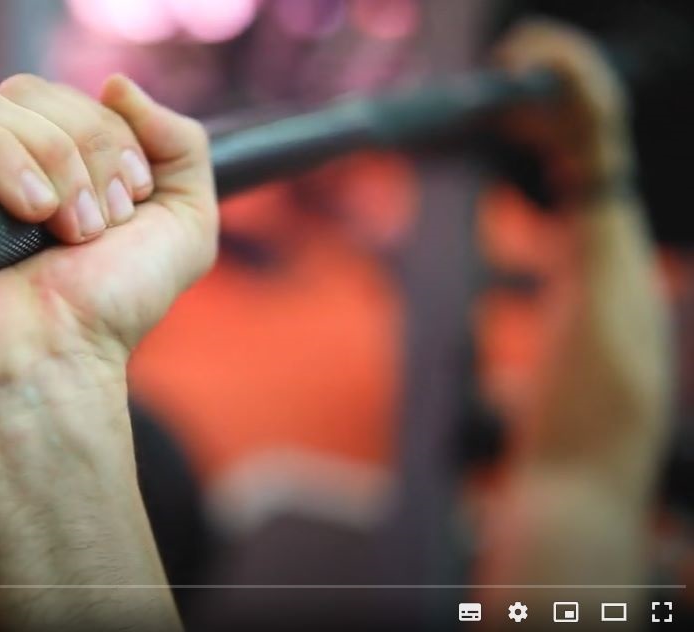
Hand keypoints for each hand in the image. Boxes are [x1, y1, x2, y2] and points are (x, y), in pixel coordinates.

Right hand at [0, 74, 216, 405]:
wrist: (50, 370)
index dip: (105, 134)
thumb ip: (182, 144)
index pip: (62, 97)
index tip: (127, 203)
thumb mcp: (182, 226)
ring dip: (44, 157)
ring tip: (63, 227)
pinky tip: (26, 210)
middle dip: (81, 148)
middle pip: (25, 91)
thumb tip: (115, 82)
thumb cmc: (107, 313)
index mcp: (37, 164)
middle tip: (95, 224)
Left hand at [493, 21, 669, 486]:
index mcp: (594, 268)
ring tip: (527, 44)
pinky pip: (592, 149)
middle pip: (592, 144)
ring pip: (600, 134)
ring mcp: (613, 244)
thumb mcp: (557, 380)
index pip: (580, 175)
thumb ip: (554, 358)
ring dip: (567, 80)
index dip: (553, 127)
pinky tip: (537, 68)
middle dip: (562, 91)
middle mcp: (611, 246)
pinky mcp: (601, 248)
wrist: (583, 478)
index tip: (510, 94)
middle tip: (518, 51)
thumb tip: (528, 378)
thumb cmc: (566, 439)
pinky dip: (573, 99)